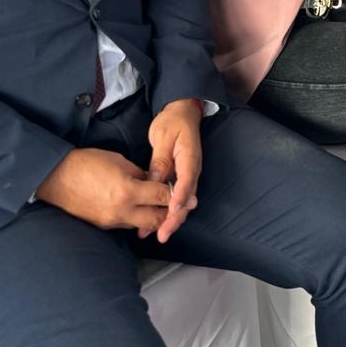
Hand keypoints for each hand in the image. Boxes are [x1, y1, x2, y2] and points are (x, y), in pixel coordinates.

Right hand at [34, 148, 172, 235]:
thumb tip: (153, 182)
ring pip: (142, 225)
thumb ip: (139, 174)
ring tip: (162, 208)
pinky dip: (137, 219)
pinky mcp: (103, 226)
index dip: (178, 196)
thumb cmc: (86, 163)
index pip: (162, 197)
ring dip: (154, 218)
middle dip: (171, 214)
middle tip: (180, 207)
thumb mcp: (119, 161)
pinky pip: (127, 225)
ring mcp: (112, 221)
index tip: (189, 197)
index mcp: (128, 191)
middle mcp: (122, 211)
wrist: (56, 178)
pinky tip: (139, 210)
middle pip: (157, 219)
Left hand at [147, 98, 203, 242]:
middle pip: (186, 199)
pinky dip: (166, 210)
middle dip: (174, 218)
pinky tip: (154, 220)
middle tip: (161, 234)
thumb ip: (160, 160)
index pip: (187, 181)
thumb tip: (154, 182)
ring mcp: (187, 175)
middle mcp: (192, 170)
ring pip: (181, 202)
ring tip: (153, 233)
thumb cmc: (173, 121)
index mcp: (190, 158)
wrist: (182, 111)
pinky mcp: (179, 177)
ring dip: (169, 218)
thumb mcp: (163, 136)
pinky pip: (175, 196)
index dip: (179, 198)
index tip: (171, 212)